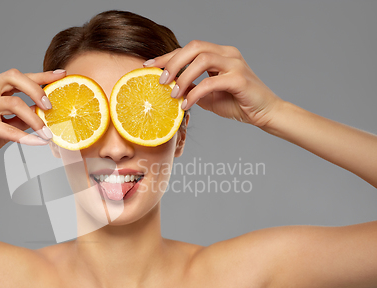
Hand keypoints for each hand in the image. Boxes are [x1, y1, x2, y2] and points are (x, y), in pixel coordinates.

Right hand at [0, 68, 65, 169]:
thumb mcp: (5, 124)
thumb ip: (22, 117)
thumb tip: (45, 114)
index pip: (18, 76)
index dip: (41, 75)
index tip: (61, 74)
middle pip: (15, 77)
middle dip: (37, 89)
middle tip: (50, 106)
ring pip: (15, 103)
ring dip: (35, 119)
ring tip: (48, 133)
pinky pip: (8, 129)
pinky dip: (26, 137)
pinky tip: (38, 143)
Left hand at [145, 40, 282, 126]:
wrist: (265, 113)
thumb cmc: (237, 103)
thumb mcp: (207, 96)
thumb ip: (191, 88)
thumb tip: (169, 87)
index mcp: (220, 54)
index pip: (189, 49)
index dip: (167, 56)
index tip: (149, 66)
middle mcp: (228, 54)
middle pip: (195, 46)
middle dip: (173, 61)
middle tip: (161, 80)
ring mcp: (235, 64)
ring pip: (202, 59)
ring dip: (183, 76)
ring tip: (173, 94)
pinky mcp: (240, 79)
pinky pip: (211, 81)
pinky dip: (195, 93)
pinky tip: (186, 104)